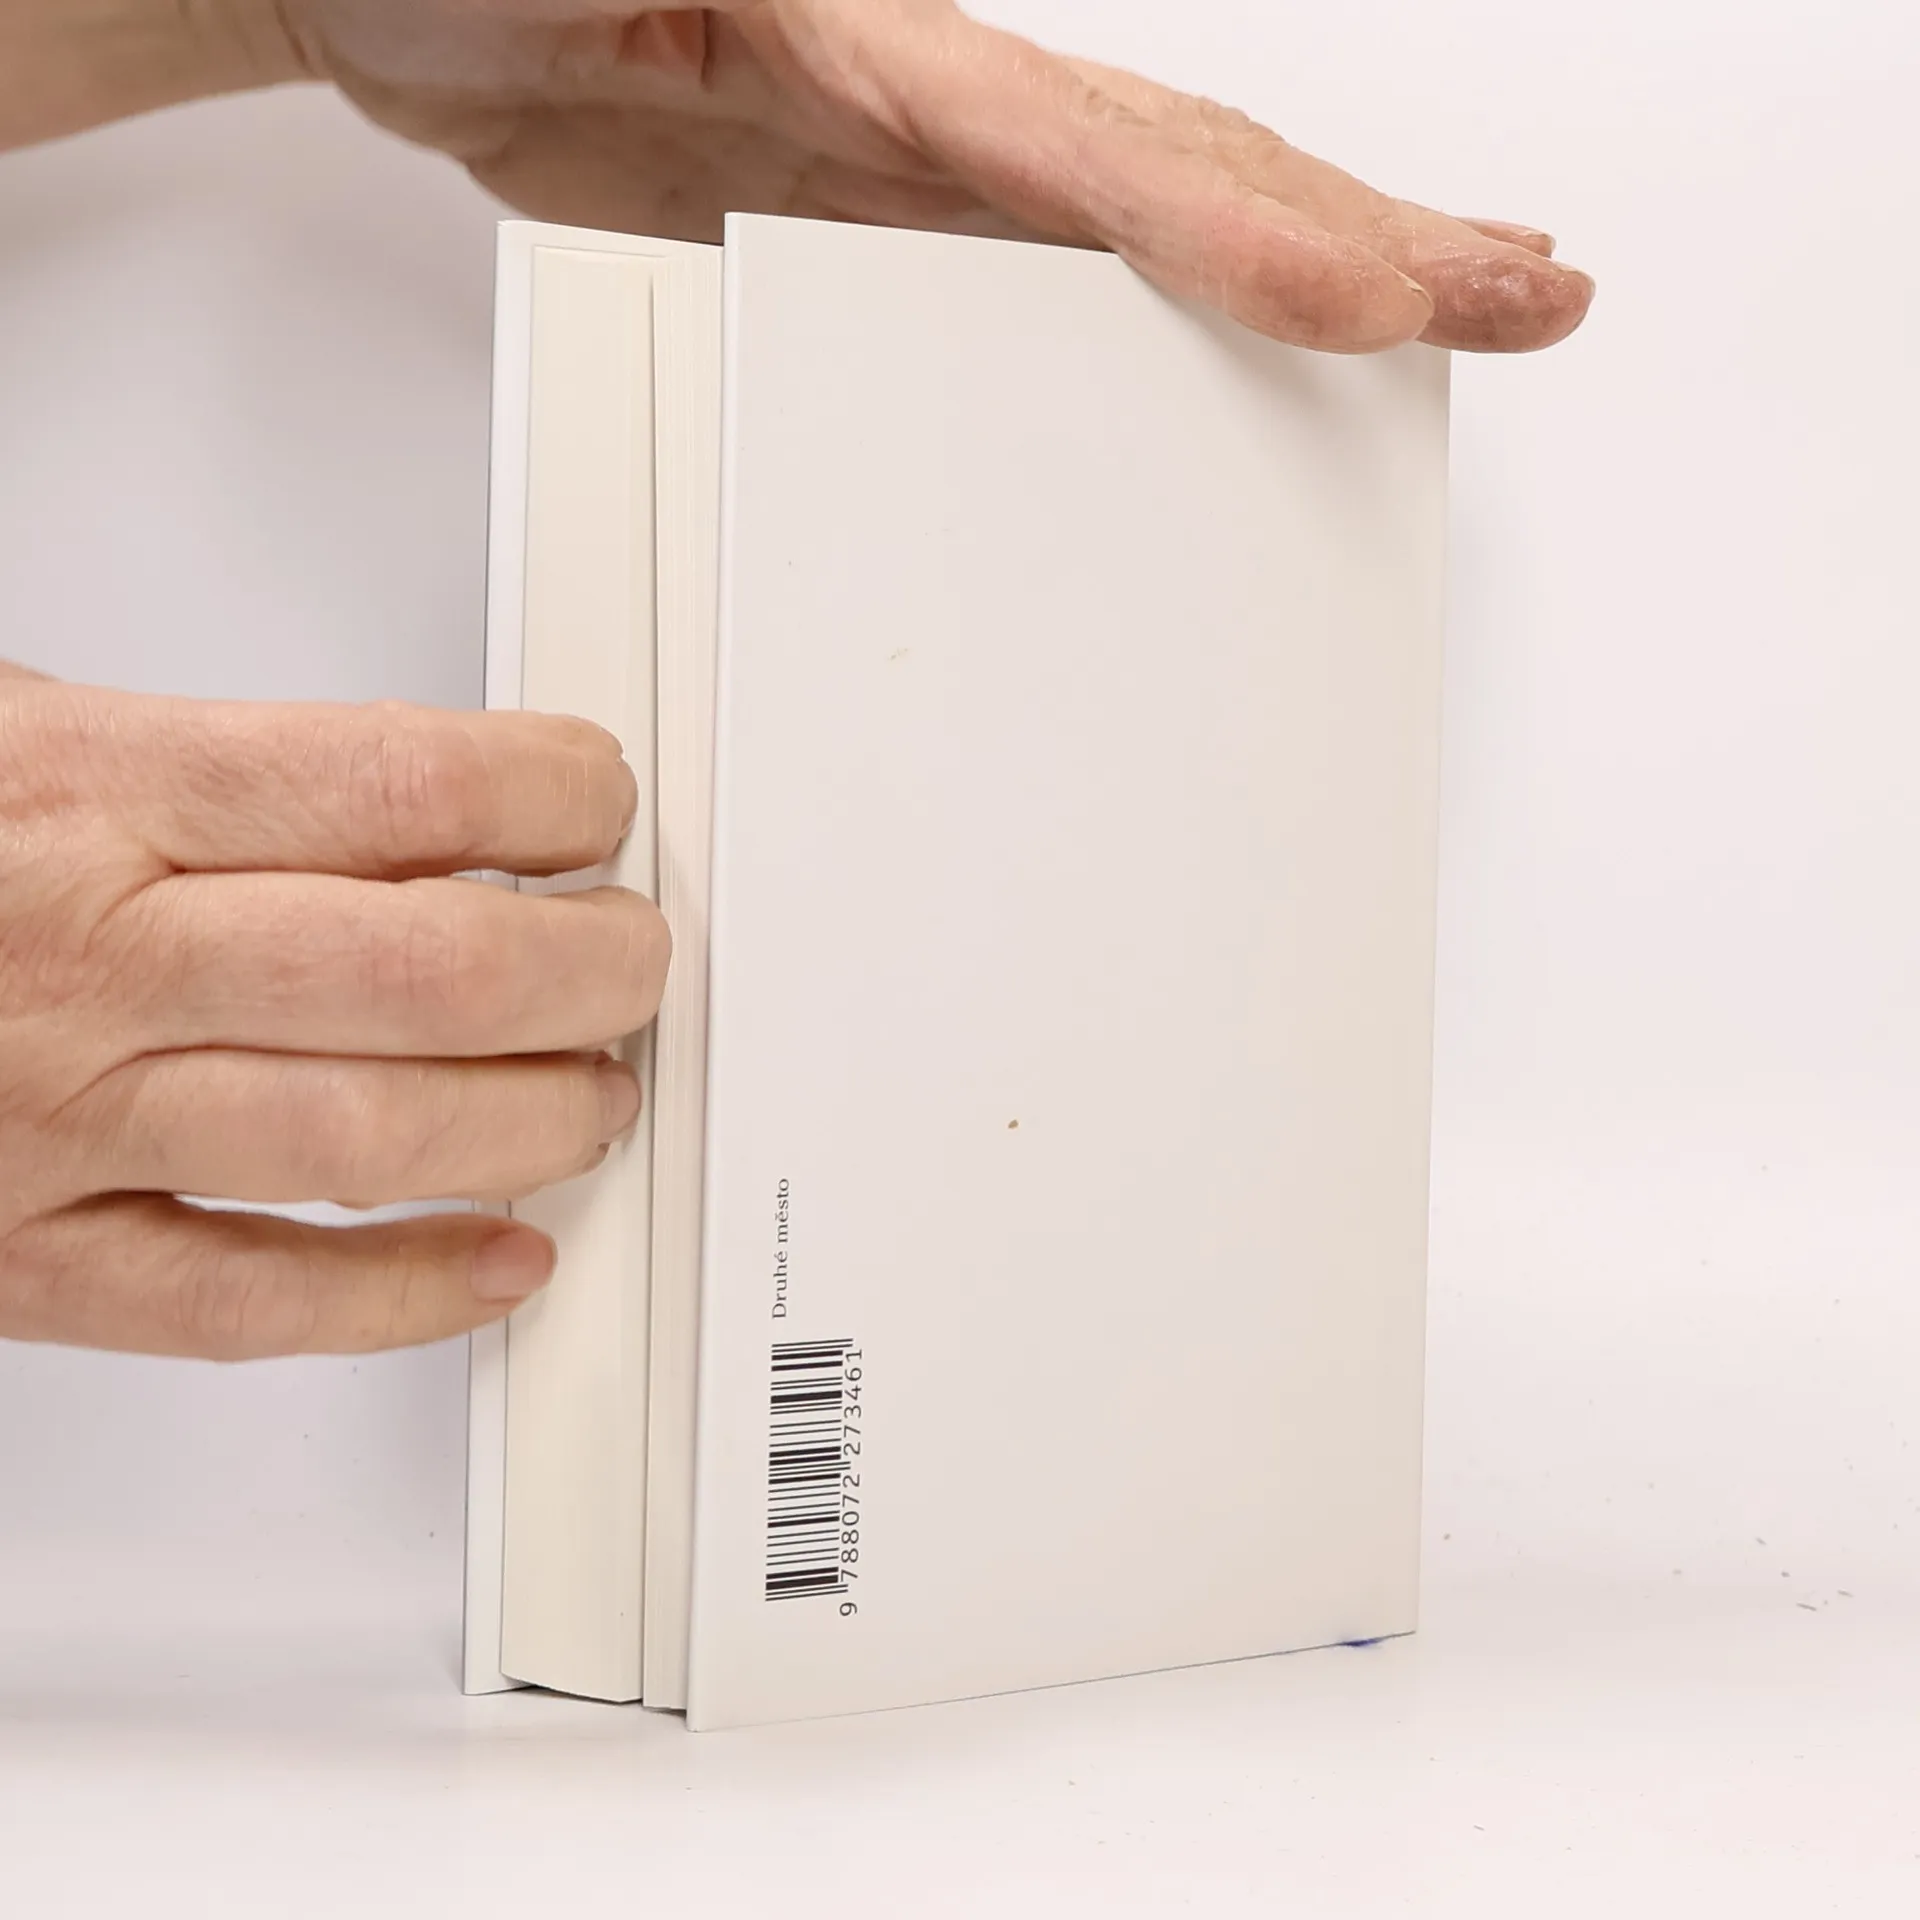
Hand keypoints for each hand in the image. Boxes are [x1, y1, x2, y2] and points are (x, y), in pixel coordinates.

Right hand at [0, 665, 668, 1359]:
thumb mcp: (20, 723)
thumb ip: (215, 758)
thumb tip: (433, 798)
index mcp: (93, 795)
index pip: (402, 787)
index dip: (549, 795)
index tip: (598, 804)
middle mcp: (91, 961)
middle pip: (426, 976)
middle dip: (587, 972)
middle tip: (637, 958)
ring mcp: (59, 1122)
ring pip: (368, 1141)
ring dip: (532, 1123)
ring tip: (600, 1093)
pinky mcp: (26, 1255)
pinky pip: (245, 1303)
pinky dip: (399, 1296)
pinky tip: (497, 1264)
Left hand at [281, 0, 1592, 353]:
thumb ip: (789, 43)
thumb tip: (876, 62)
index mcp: (887, 48)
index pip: (1114, 154)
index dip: (1257, 236)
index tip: (1387, 301)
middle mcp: (931, 105)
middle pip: (1198, 169)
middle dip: (1378, 235)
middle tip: (1529, 295)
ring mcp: (913, 165)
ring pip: (1154, 221)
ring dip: (1313, 270)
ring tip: (1442, 313)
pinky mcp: (867, 220)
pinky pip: (1045, 280)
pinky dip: (1160, 311)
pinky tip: (1225, 348)